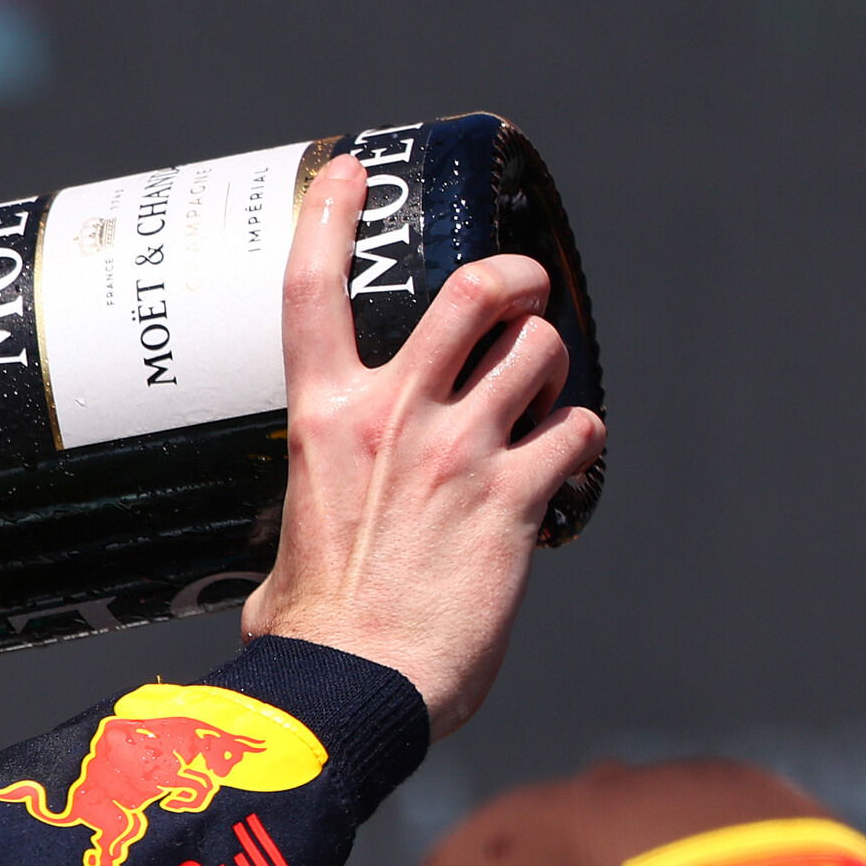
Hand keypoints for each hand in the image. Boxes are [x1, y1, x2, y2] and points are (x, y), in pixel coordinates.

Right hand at [241, 156, 603, 738]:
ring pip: (541, 353)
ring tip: (542, 399)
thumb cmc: (309, 642)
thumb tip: (284, 585)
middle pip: (473, 292)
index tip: (352, 175)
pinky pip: (578, 433)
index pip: (313, 289)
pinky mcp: (517, 499)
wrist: (352, 690)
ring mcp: (462, 453)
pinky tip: (565, 461)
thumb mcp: (284, 556)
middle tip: (524, 296)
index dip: (332, 216)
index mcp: (322, 423)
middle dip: (513, 278)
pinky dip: (581, 438)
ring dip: (552, 366)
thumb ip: (306, 533)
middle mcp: (396, 418)